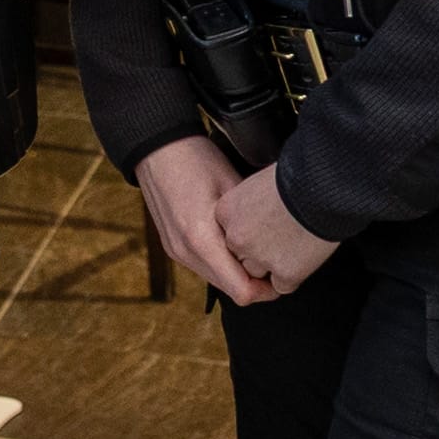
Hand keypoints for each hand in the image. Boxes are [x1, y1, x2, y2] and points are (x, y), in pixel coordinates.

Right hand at [131, 140, 274, 307]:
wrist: (156, 147)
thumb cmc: (196, 159)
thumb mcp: (233, 186)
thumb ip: (252, 222)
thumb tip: (279, 243)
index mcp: (201, 240)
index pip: (241, 291)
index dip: (267, 291)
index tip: (283, 275)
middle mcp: (185, 252)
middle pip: (230, 290)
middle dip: (255, 283)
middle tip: (275, 261)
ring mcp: (175, 251)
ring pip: (216, 280)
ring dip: (237, 273)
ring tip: (255, 249)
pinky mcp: (172, 246)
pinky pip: (203, 266)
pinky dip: (221, 262)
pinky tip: (233, 240)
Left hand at [217, 166, 337, 296]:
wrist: (324, 187)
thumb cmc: (297, 176)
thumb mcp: (259, 182)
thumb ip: (248, 204)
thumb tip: (255, 216)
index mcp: (225, 212)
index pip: (229, 233)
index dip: (250, 231)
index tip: (266, 224)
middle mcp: (236, 238)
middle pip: (240, 255)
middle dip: (259, 249)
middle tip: (282, 235)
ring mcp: (259, 258)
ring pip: (259, 273)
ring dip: (274, 263)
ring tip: (295, 244)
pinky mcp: (284, 274)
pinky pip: (283, 285)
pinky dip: (294, 274)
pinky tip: (305, 255)